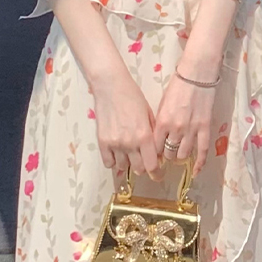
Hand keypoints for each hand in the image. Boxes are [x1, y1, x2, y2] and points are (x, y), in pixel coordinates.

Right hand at [91, 69, 159, 183]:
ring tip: (129, 154)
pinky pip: (108, 162)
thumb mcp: (149, 115)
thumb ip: (153, 136)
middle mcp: (129, 143)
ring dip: (128, 163)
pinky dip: (114, 162)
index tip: (158, 175)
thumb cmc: (133, 97)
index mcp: (144, 136)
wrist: (111, 86)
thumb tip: (156, 153)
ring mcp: (114, 144)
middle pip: (138, 169)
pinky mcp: (102, 142)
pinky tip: (117, 154)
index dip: (157, 173)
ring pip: (123, 167)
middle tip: (143, 160)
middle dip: (143, 167)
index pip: (152, 165)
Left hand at [152, 68, 218, 173]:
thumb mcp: (162, 104)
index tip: (155, 154)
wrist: (196, 75)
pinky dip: (199, 163)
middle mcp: (176, 129)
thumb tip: (157, 139)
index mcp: (162, 122)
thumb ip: (160, 123)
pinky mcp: (205, 128)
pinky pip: (202, 151)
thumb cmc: (177, 86)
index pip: (154, 147)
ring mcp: (191, 130)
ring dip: (180, 156)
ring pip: (183, 155)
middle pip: (169, 153)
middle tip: (168, 152)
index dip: (154, 153)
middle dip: (167, 155)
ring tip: (180, 153)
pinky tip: (196, 171)